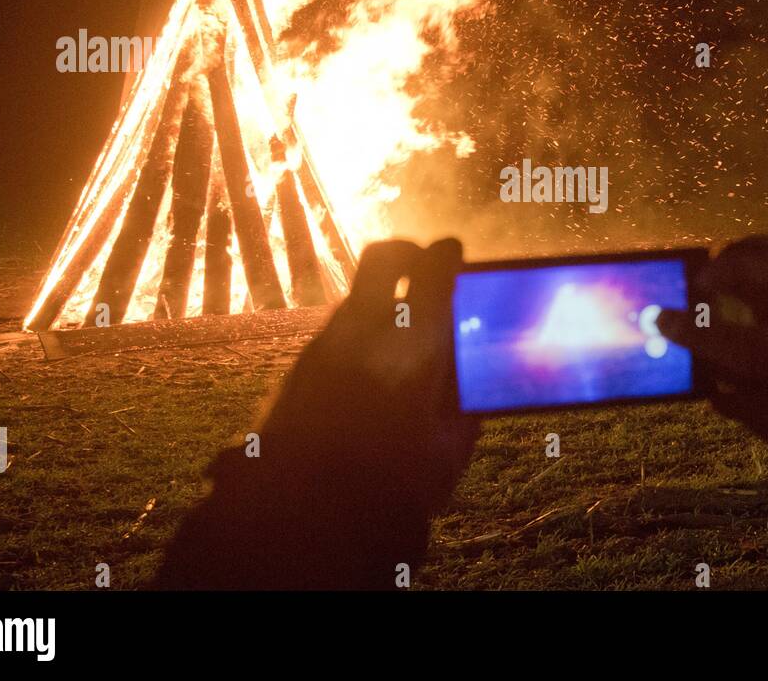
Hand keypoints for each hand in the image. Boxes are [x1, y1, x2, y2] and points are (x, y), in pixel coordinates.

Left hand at [159, 238, 477, 588]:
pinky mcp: (299, 366)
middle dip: (408, 254)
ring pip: (358, 297)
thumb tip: (468, 383)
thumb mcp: (447, 452)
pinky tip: (370, 377)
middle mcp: (364, 327)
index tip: (455, 254)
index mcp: (412, 340)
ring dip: (382, 304)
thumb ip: (463, 408)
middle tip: (424, 269)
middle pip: (384, 256)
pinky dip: (358, 339)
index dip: (449, 255)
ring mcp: (325, 342)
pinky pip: (336, 334)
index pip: (433, 267)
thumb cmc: (386, 485)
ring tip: (401, 342)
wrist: (299, 512)